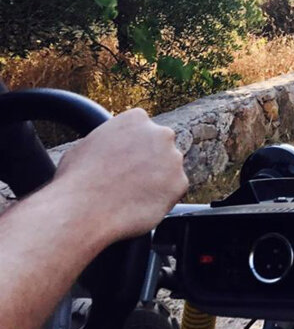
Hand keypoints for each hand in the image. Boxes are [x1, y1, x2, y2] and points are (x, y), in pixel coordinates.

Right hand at [53, 108, 187, 240]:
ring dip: (158, 179)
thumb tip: (110, 144)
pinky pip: (174, 190)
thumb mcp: (88, 144)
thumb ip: (110, 139)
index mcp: (137, 119)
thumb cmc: (77, 178)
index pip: (144, 129)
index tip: (127, 159)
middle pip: (161, 147)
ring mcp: (173, 158)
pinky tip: (141, 204)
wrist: (83, 209)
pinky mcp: (180, 183)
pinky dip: (162, 198)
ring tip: (133, 195)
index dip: (135, 146)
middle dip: (150, 160)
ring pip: (170, 169)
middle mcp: (161, 134)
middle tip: (132, 179)